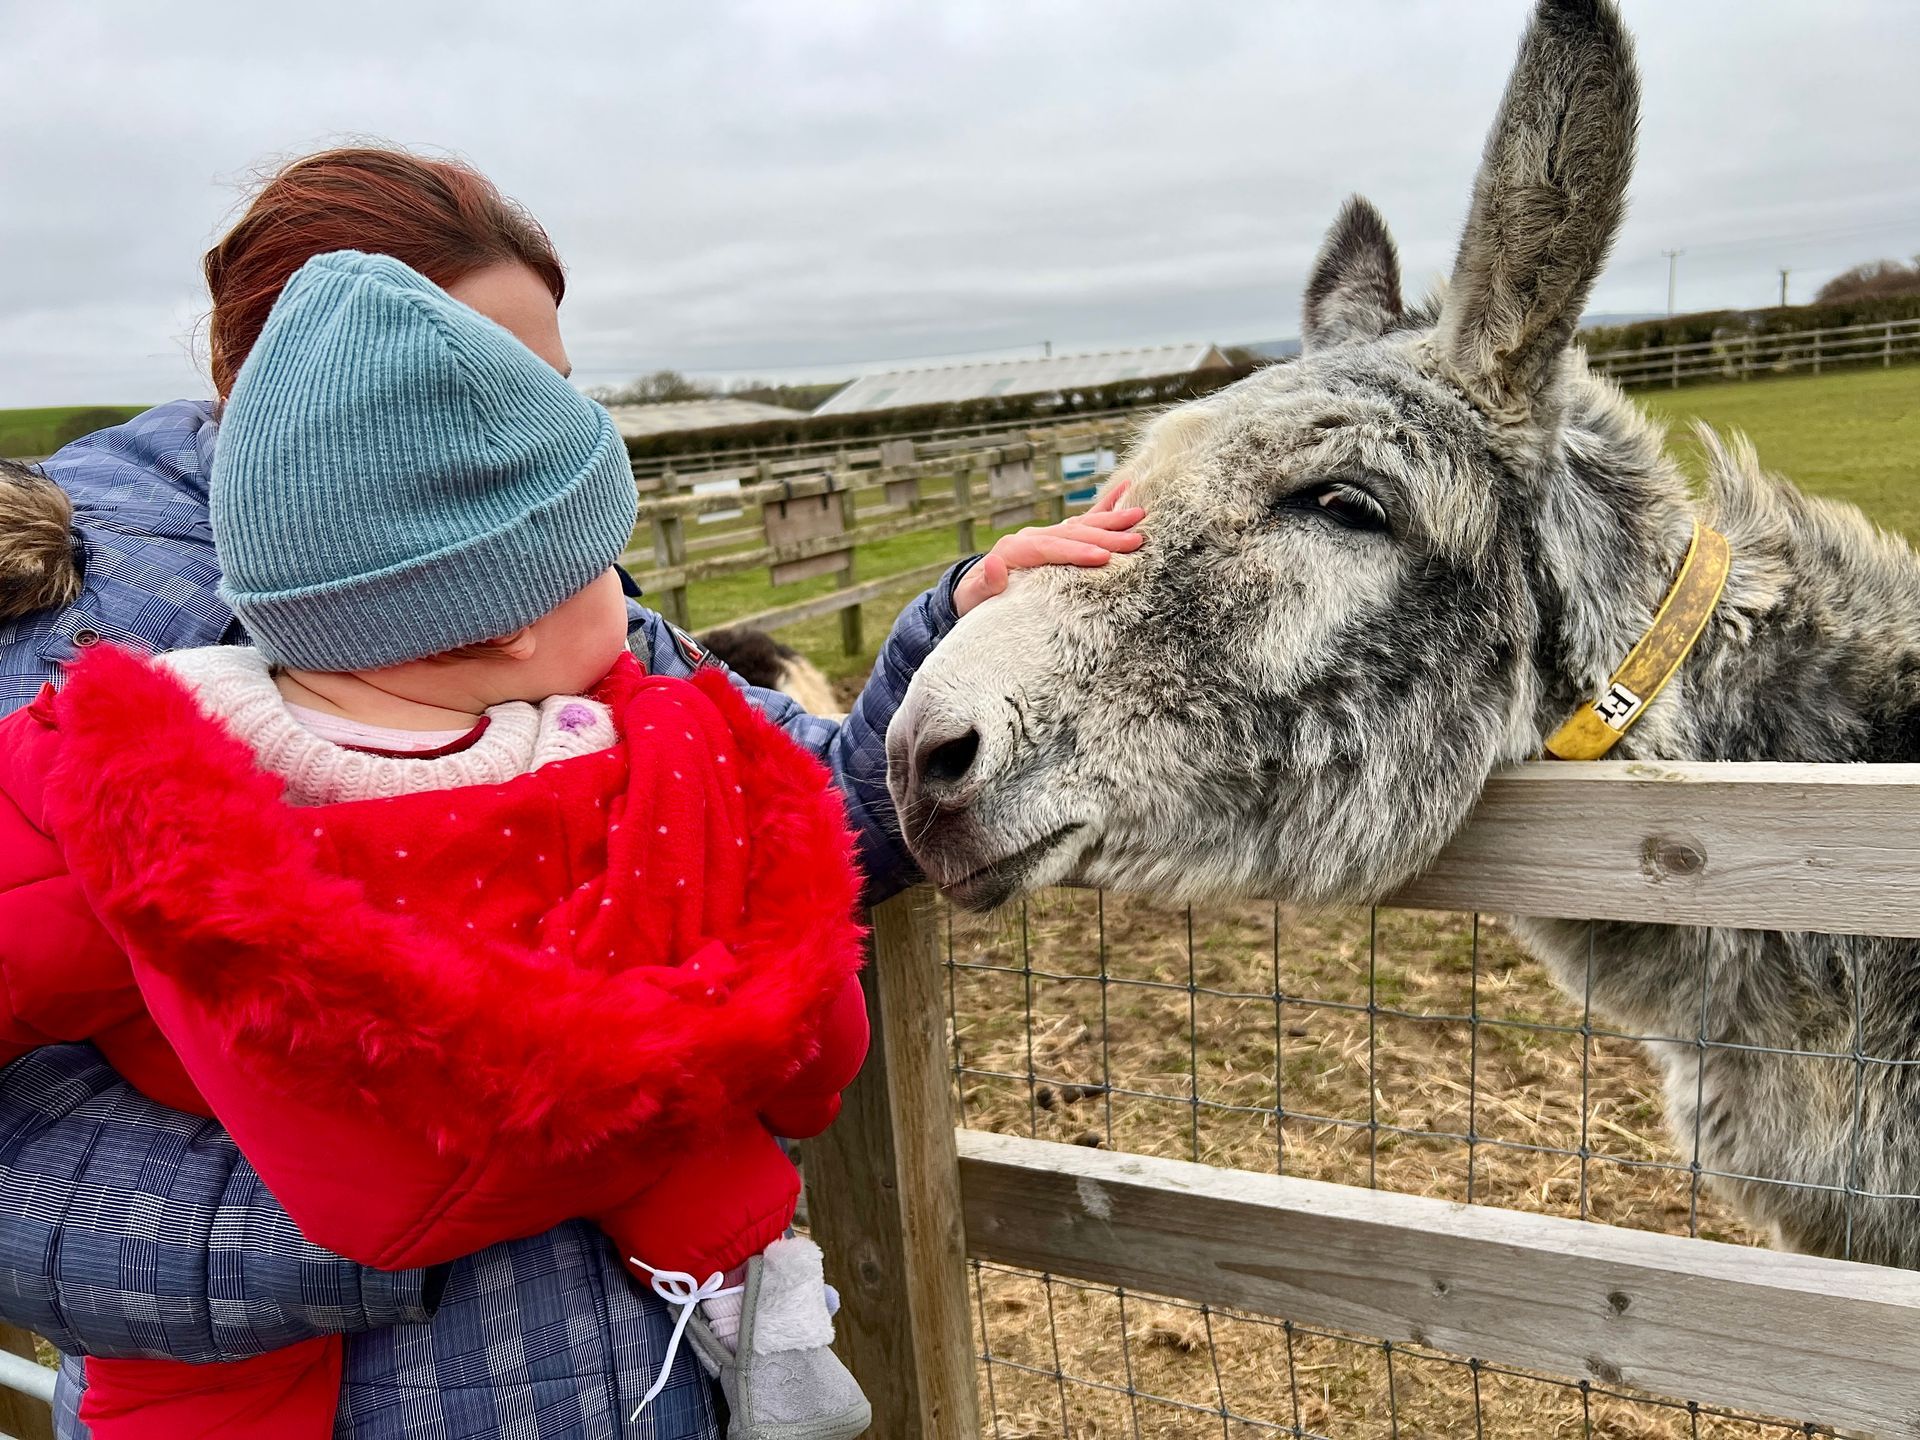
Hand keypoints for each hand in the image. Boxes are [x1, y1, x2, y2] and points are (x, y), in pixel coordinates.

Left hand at [954, 478, 1143, 615]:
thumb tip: (994, 563)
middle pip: (1071, 533)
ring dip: (1111, 521)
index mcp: (1014, 549)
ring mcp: (1045, 534)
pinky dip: (1104, 507)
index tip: (1103, 558)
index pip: (1050, 548)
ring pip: (1081, 524)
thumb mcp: (972, 597)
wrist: (972, 591)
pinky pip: (1082, 519)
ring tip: (1140, 518)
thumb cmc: (974, 600)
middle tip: (1136, 540)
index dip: (1076, 552)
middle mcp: (1031, 536)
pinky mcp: (1055, 537)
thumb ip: (984, 584)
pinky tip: (1126, 492)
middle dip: (1104, 536)